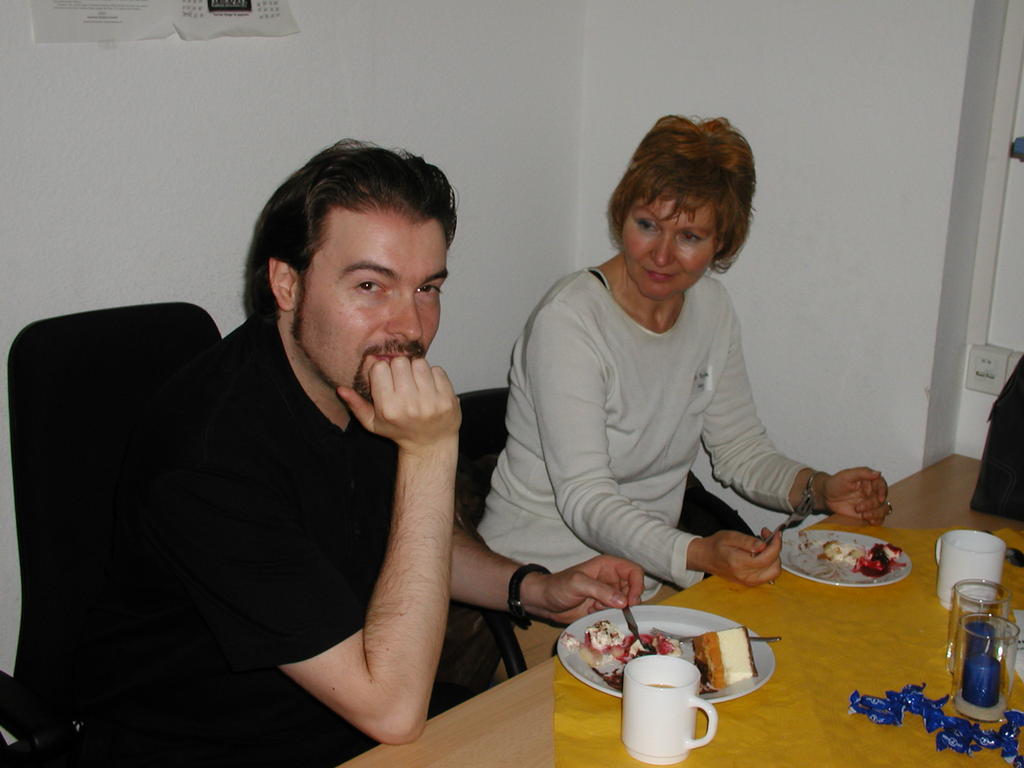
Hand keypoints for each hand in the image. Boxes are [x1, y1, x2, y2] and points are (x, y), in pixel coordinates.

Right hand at [338, 356, 459, 451]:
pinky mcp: (448, 399)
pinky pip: (437, 370)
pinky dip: (433, 375)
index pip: (380, 368)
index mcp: (389, 408)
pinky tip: (429, 388)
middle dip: (400, 368)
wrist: (430, 444)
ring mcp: (431, 402)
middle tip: (403, 381)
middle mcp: (410, 405)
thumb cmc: (399, 430)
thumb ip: (356, 405)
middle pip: (400, 362)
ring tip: (416, 384)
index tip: (387, 380)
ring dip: (417, 369)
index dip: (382, 371)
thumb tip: (340, 389)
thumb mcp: (373, 423)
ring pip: (420, 363)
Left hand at [520, 555, 644, 623]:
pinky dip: (611, 617)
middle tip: (619, 611)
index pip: (634, 571)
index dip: (637, 585)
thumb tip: (623, 601)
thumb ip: (600, 590)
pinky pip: (616, 613)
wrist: (543, 601)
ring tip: (599, 609)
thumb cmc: (558, 586)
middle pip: (633, 589)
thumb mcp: (578, 584)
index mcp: (608, 566)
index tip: (631, 601)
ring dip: (618, 610)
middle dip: (629, 601)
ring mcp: (608, 594)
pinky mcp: (603, 607)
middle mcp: (611, 579)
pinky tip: (594, 614)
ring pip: (626, 603)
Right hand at [685, 529, 781, 585]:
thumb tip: (762, 545)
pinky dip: (770, 563)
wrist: (705, 557)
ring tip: (764, 545)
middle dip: (775, 550)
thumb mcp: (730, 536)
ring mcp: (748, 581)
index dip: (776, 545)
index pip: (767, 558)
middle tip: (768, 537)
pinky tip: (762, 553)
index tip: (776, 535)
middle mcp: (745, 576)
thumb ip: (747, 541)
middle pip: (774, 566)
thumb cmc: (715, 546)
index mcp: (738, 563)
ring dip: (774, 557)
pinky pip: (768, 574)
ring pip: (774, 572)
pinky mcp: (751, 582)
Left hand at [821, 467, 888, 524]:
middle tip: (858, 508)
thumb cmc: (835, 483)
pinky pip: (879, 519)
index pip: (882, 485)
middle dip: (872, 505)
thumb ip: (861, 473)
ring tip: (864, 516)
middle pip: (882, 499)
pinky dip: (877, 521)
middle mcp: (873, 493)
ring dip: (876, 514)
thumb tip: (878, 473)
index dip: (883, 491)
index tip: (880, 498)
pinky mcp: (868, 514)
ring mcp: (871, 504)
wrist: (826, 496)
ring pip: (883, 510)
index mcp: (870, 481)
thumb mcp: (846, 475)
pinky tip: (870, 522)